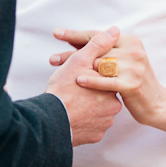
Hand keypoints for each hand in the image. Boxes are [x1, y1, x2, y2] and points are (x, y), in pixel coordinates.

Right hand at [45, 27, 122, 145]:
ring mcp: (105, 123)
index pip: (107, 76)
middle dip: (91, 91)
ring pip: (99, 111)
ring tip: (71, 103)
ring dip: (88, 107)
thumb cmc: (63, 90)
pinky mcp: (96, 136)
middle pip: (103, 94)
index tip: (79, 76)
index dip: (93, 73)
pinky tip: (73, 116)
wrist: (50, 122)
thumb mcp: (79, 60)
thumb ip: (99, 44)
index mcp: (111, 86)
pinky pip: (93, 125)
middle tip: (73, 90)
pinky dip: (85, 121)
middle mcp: (113, 106)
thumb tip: (115, 30)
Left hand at [52, 29, 165, 127]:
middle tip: (53, 58)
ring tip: (58, 71)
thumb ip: (104, 50)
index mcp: (130, 41)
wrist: (158, 104)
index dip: (76, 35)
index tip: (57, 33)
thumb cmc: (134, 82)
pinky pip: (107, 81)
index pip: (99, 35)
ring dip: (78, 67)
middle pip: (96, 50)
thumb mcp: (124, 61)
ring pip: (100, 64)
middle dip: (72, 54)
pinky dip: (92, 80)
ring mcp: (134, 67)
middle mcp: (133, 51)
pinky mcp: (133, 83)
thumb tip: (78, 39)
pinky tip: (78, 80)